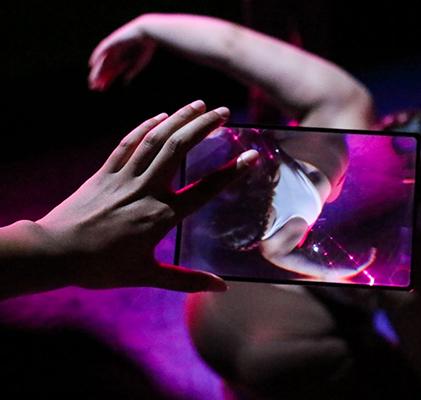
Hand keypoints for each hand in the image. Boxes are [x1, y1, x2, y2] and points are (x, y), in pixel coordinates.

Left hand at [35, 100, 257, 291]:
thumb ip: (187, 280)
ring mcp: (124, 177)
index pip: (205, 189)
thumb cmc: (101, 267)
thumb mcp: (147, 276)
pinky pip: (128, 143)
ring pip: (156, 139)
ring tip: (199, 103)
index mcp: (161, 215)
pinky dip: (145, 126)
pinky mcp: (105, 172)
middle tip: (224, 111)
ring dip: (179, 118)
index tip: (251, 155)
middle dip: (204, 126)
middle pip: (179, 149)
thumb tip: (221, 287)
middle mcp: (146, 190)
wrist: (54, 253)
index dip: (231, 172)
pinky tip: (160, 115)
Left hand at [89, 16, 154, 90]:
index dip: (106, 80)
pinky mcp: (112, 42)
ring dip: (97, 71)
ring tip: (92, 80)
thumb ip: (132, 71)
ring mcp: (113, 48)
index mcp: (123, 60)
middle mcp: (116, 55)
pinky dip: (96, 56)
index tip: (101, 89)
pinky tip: (92, 64)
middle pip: (104, 68)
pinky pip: (102, 50)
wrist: (148, 32)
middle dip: (99, 78)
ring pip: (102, 62)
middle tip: (94, 87)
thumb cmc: (147, 47)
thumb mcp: (139, 63)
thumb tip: (125, 81)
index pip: (111, 72)